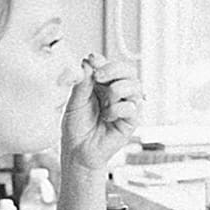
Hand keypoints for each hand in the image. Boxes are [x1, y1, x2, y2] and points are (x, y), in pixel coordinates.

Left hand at [60, 55, 142, 173]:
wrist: (77, 151)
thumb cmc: (76, 127)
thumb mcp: (75, 102)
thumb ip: (82, 84)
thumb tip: (86, 63)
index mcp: (101, 85)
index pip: (108, 65)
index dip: (102, 60)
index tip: (92, 59)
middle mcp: (115, 92)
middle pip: (127, 71)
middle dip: (114, 69)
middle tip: (99, 76)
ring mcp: (125, 105)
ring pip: (134, 86)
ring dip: (118, 89)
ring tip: (105, 100)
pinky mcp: (131, 121)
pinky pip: (132, 107)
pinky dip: (118, 109)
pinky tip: (107, 117)